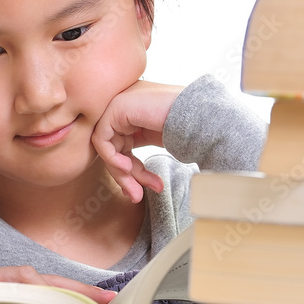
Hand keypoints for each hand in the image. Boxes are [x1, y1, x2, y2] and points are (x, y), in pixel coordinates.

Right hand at [0, 255, 116, 303]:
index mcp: (1, 288)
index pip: (45, 287)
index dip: (76, 292)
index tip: (107, 302)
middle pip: (40, 280)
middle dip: (73, 289)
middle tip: (105, 302)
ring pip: (19, 279)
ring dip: (49, 289)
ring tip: (76, 301)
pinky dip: (8, 291)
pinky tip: (26, 298)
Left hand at [92, 80, 184, 201]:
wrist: (201, 118)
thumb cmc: (191, 129)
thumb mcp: (160, 140)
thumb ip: (143, 147)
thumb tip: (131, 171)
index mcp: (136, 114)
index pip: (124, 147)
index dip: (133, 172)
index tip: (143, 192)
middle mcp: (125, 109)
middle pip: (115, 149)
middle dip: (125, 177)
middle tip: (137, 197)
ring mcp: (119, 106)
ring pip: (108, 148)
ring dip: (121, 173)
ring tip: (136, 190)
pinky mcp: (115, 109)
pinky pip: (102, 140)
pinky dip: (111, 158)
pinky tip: (127, 168)